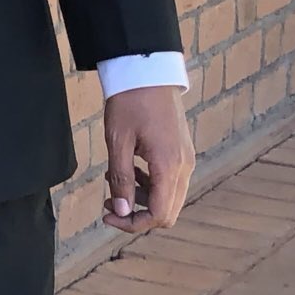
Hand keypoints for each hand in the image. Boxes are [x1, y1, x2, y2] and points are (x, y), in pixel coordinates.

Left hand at [101, 85, 193, 234]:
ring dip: (142, 199)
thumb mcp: (118, 141)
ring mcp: (186, 159)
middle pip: (167, 212)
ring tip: (113, 181)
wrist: (147, 71)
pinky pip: (170, 181)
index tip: (108, 216)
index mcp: (169, 166)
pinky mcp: (182, 151)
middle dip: (137, 214)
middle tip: (108, 203)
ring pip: (169, 198)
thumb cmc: (129, 102)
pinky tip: (129, 169)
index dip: (133, 223)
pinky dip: (150, 184)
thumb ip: (121, 179)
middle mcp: (184, 167)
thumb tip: (121, 212)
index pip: (159, 215)